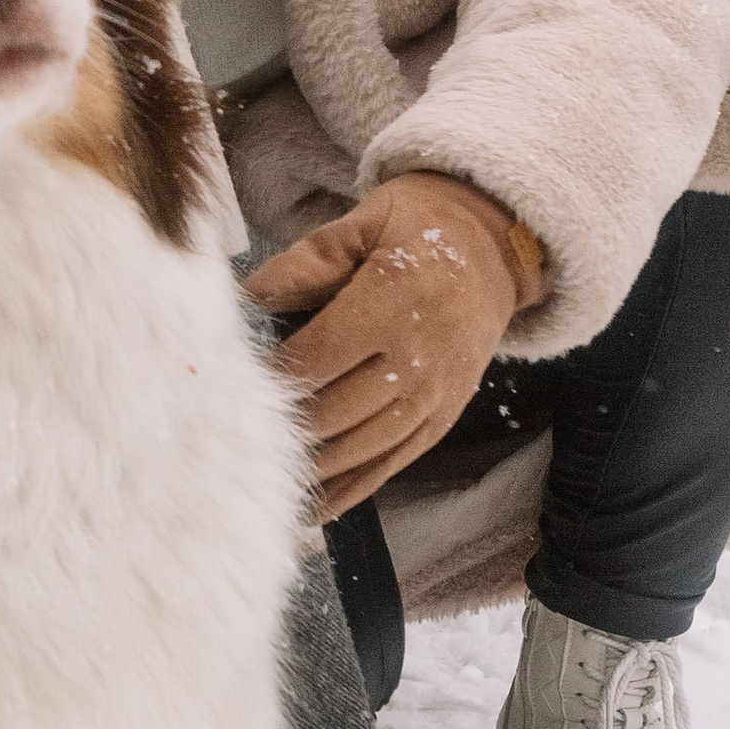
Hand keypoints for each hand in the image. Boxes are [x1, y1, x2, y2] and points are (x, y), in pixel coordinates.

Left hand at [243, 174, 544, 518]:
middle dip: (285, 426)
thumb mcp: (362, 223)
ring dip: (313, 466)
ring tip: (263, 477)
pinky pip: (394, 462)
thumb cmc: (418, 227)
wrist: (494, 247)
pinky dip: (353, 488)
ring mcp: (437, 391)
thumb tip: (247, 296)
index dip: (274, 376)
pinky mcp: (445, 415)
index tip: (235, 386)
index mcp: (395, 298)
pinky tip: (315, 505)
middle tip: (235, 436)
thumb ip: (306, 262)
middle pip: (338, 409)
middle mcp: (421, 353)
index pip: (319, 355)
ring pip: (364, 445)